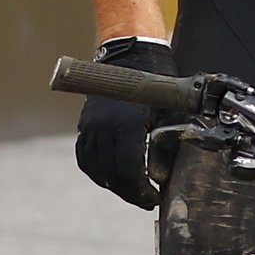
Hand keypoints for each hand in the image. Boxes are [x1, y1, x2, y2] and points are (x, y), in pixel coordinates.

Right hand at [76, 37, 178, 207]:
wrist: (132, 54)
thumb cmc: (157, 81)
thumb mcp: (169, 111)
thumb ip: (167, 143)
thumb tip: (166, 172)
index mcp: (127, 124)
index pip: (129, 171)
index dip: (142, 191)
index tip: (154, 198)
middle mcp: (104, 127)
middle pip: (112, 175)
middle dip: (130, 193)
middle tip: (146, 200)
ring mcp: (91, 125)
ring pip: (96, 168)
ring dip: (113, 184)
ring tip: (130, 190)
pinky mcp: (85, 123)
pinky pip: (84, 156)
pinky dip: (95, 171)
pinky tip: (108, 178)